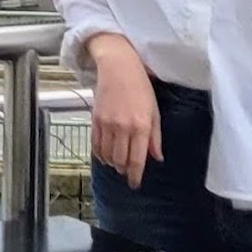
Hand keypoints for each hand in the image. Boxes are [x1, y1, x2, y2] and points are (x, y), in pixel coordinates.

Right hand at [87, 35, 162, 187]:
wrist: (118, 68)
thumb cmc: (140, 87)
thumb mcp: (154, 111)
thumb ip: (155, 137)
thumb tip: (156, 157)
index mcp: (141, 126)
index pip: (136, 159)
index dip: (135, 176)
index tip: (135, 184)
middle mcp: (123, 128)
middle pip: (120, 160)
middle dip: (124, 170)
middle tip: (127, 172)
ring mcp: (107, 124)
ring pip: (107, 155)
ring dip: (112, 163)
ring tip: (117, 164)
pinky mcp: (95, 120)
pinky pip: (95, 145)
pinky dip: (100, 154)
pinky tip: (105, 156)